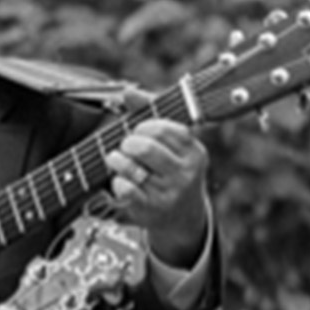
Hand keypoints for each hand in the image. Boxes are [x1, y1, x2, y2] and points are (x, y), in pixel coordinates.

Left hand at [108, 118, 210, 264]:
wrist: (182, 217)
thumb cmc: (173, 171)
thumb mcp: (174, 144)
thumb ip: (152, 113)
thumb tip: (128, 92)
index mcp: (194, 152)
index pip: (163, 129)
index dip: (143, 126)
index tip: (138, 130)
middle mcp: (185, 173)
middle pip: (144, 147)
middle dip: (127, 143)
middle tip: (125, 146)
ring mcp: (168, 193)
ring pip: (131, 169)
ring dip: (116, 161)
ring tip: (115, 160)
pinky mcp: (151, 209)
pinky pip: (124, 189)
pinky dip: (116, 182)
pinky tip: (119, 180)